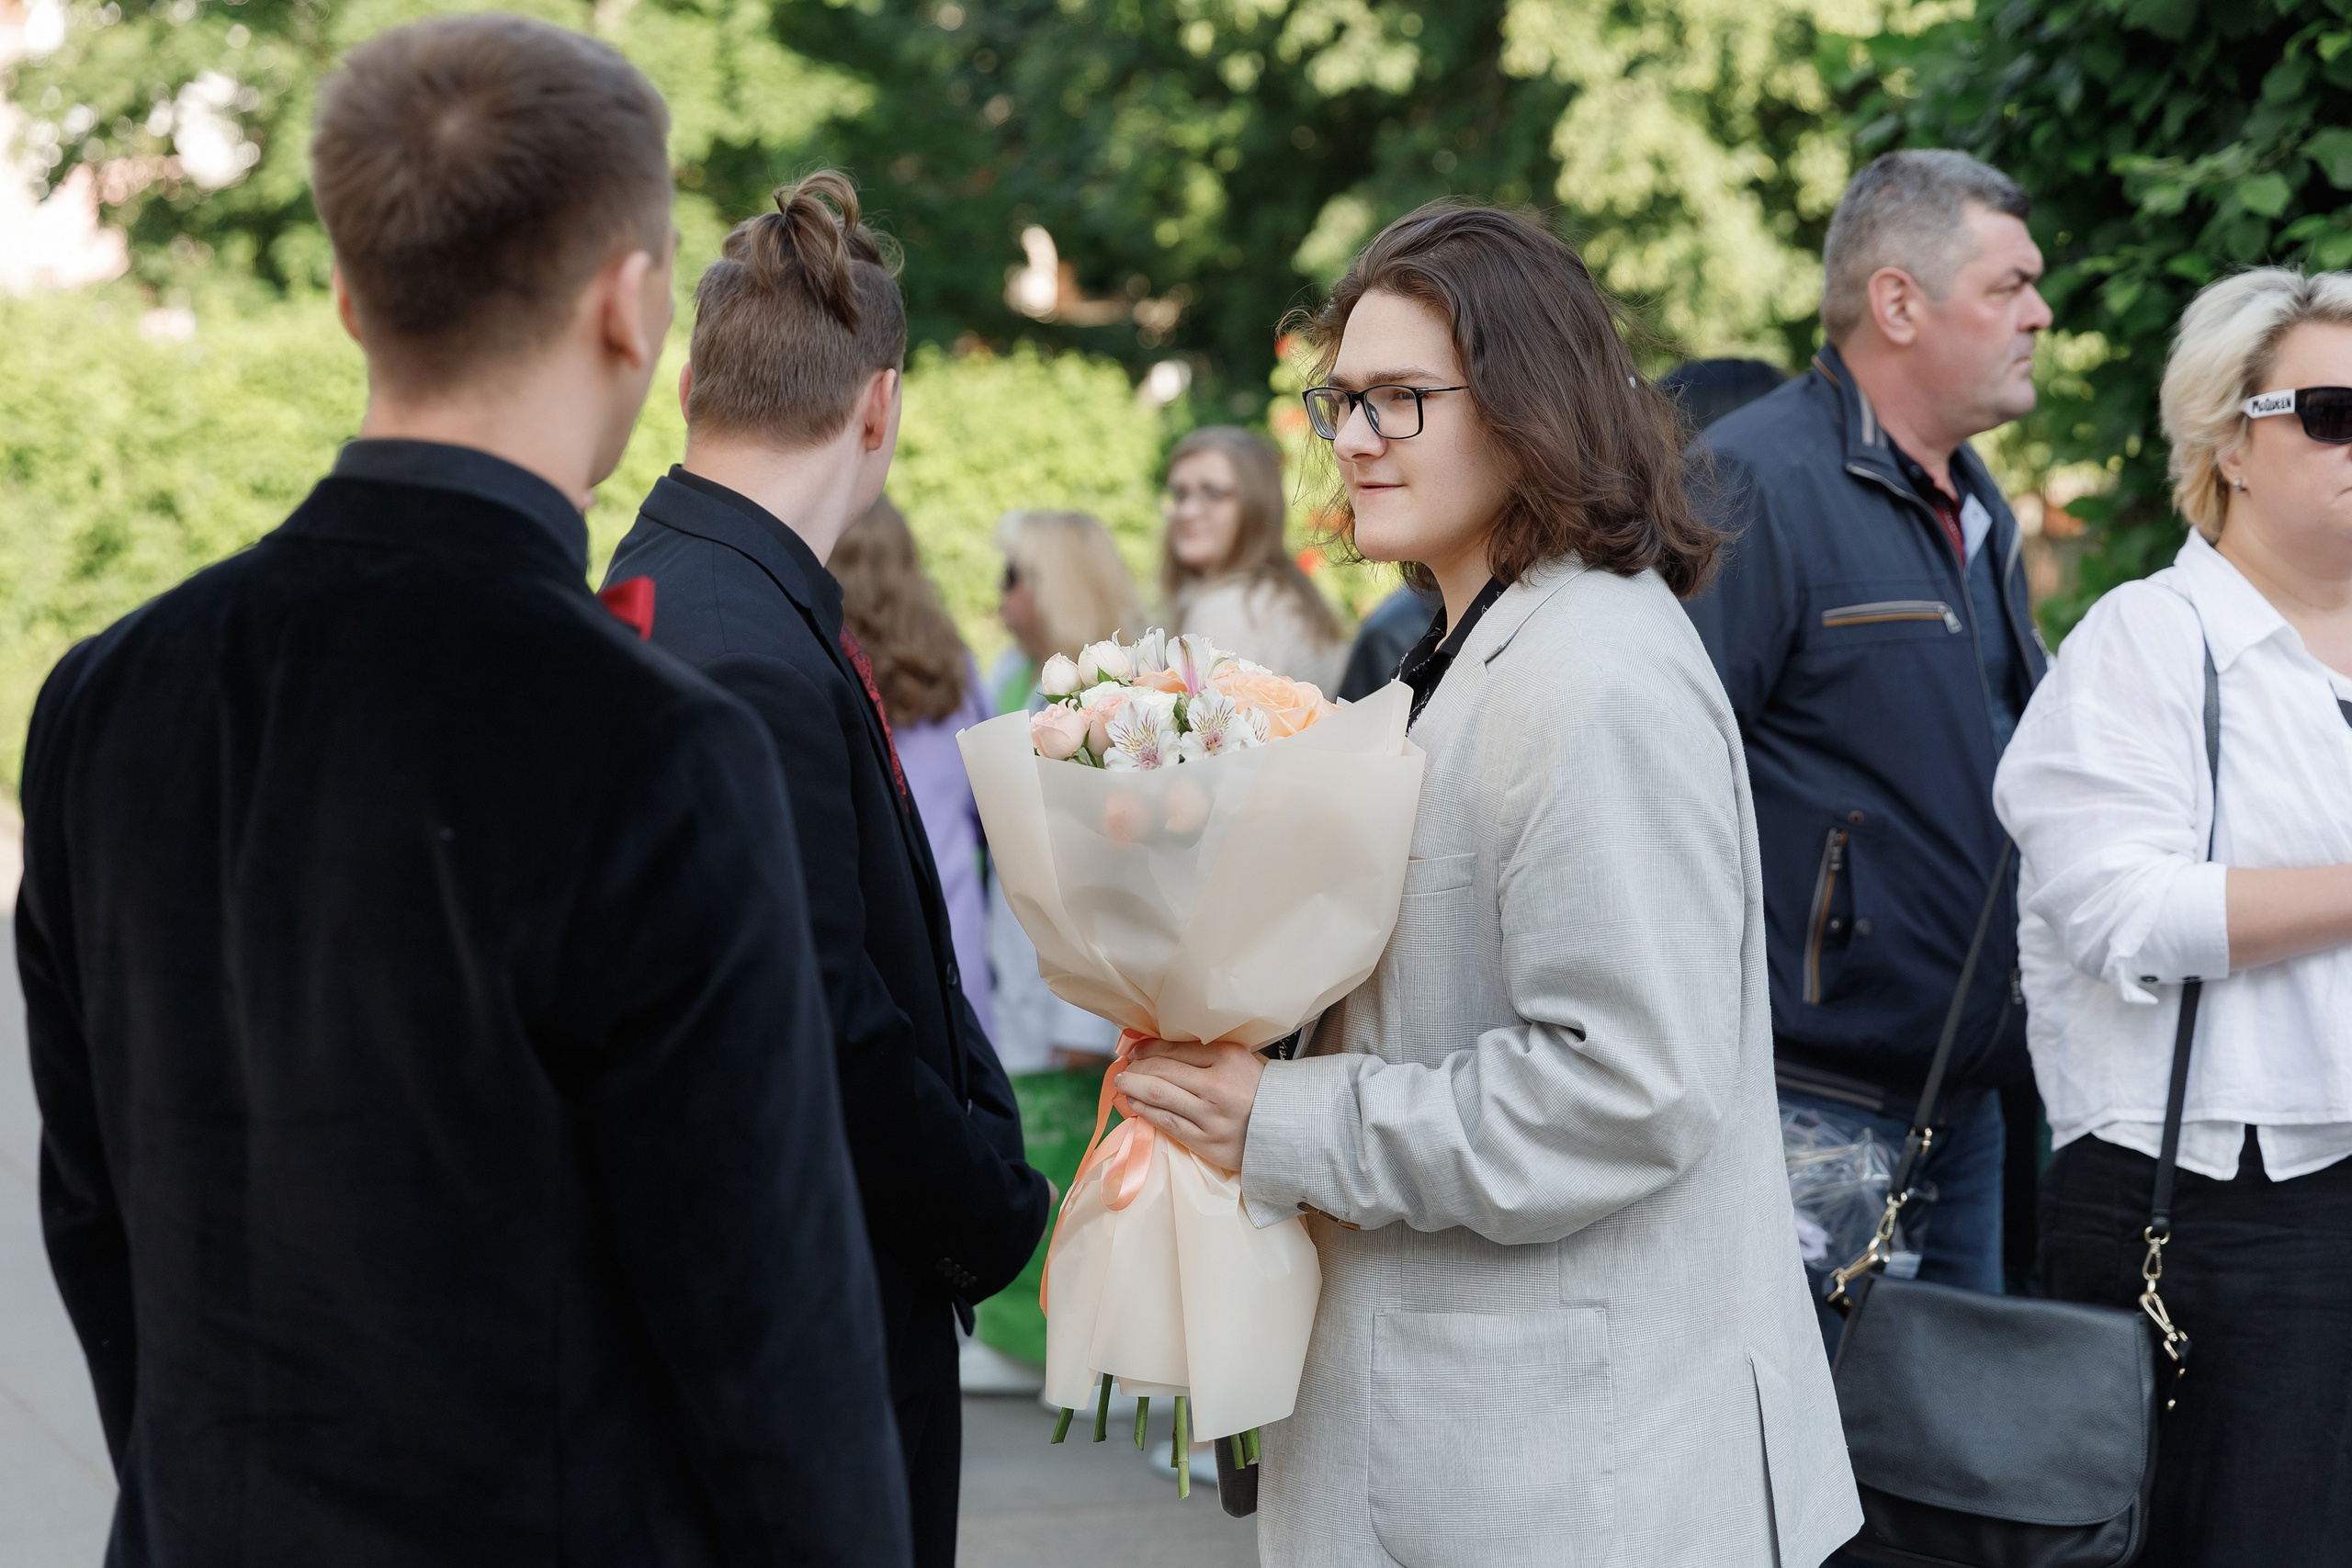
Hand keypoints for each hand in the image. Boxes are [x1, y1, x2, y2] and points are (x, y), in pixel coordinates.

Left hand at [1113, 1038, 1266, 1173]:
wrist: (1291, 1129)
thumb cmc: (1263, 1090)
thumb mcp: (1242, 1059)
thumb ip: (1208, 1052)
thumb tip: (1160, 1047)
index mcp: (1228, 1057)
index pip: (1174, 1048)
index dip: (1147, 1049)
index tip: (1136, 1051)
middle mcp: (1217, 1085)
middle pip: (1161, 1071)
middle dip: (1135, 1068)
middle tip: (1125, 1068)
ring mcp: (1210, 1116)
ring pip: (1157, 1096)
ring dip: (1132, 1087)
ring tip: (1123, 1084)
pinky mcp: (1206, 1141)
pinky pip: (1165, 1123)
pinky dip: (1144, 1111)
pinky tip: (1133, 1104)